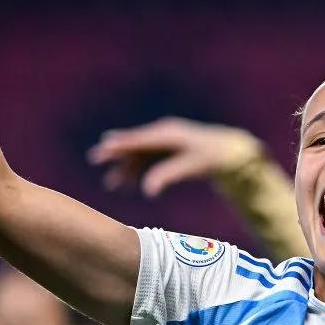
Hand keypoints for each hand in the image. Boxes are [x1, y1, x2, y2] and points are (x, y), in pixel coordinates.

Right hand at [88, 117, 264, 197]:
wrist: (230, 151)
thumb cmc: (212, 158)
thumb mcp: (190, 168)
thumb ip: (167, 176)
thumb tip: (147, 190)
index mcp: (168, 134)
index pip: (138, 140)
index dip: (120, 145)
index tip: (103, 148)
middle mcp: (163, 133)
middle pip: (135, 144)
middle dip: (116, 153)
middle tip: (95, 158)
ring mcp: (165, 140)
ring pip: (140, 154)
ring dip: (127, 168)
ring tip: (112, 185)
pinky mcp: (168, 148)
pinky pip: (148, 158)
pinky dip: (139, 170)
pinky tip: (131, 185)